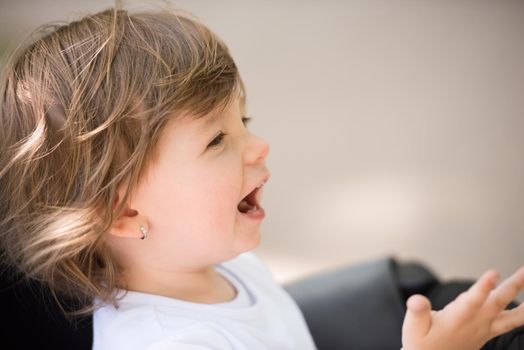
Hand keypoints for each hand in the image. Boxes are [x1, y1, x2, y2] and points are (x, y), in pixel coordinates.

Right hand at [401, 266, 523, 349]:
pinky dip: (521, 314)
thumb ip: (416, 312)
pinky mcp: (487, 331)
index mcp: (456, 320)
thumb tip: (417, 299)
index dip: (483, 288)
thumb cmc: (421, 344)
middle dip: (513, 286)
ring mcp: (484, 328)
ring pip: (510, 315)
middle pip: (498, 303)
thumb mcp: (413, 328)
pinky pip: (510, 322)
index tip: (494, 273)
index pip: (472, 302)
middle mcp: (475, 323)